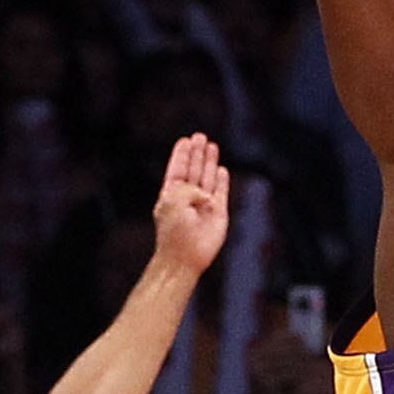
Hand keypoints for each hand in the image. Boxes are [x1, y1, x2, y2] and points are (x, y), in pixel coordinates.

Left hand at [153, 132, 228, 278]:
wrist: (185, 257)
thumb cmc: (174, 231)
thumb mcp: (173, 200)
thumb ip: (187, 188)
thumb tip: (204, 193)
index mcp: (171, 194)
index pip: (177, 170)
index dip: (182, 155)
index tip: (185, 140)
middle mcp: (188, 197)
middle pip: (194, 169)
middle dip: (197, 153)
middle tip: (200, 136)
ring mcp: (204, 205)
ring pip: (208, 178)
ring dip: (209, 162)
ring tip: (212, 145)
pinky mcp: (219, 213)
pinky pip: (221, 192)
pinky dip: (222, 181)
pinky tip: (221, 169)